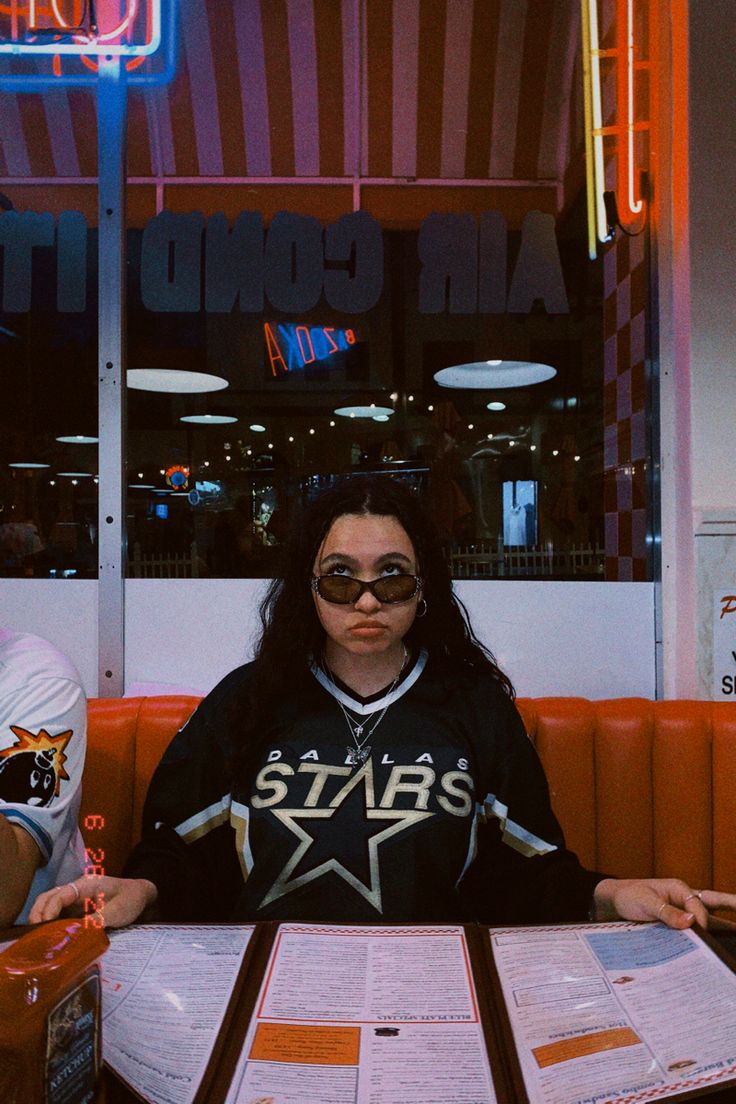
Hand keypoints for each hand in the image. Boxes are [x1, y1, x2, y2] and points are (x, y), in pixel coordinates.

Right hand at [28, 875, 157, 928]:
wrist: (142, 896)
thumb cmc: (131, 899)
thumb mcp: (118, 910)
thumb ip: (98, 919)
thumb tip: (78, 932)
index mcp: (86, 884)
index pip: (60, 894)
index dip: (49, 910)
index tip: (43, 928)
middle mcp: (77, 889)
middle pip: (49, 897)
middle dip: (38, 913)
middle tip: (34, 936)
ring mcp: (76, 898)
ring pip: (50, 904)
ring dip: (42, 919)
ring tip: (37, 939)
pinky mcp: (78, 908)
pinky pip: (59, 913)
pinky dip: (50, 923)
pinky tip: (49, 937)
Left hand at [593, 877, 735, 930]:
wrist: (610, 904)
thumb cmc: (627, 897)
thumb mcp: (645, 902)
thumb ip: (666, 913)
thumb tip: (692, 922)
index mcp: (678, 888)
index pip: (698, 906)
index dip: (701, 921)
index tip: (700, 934)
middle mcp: (683, 899)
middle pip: (713, 904)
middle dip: (732, 906)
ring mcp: (680, 913)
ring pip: (708, 918)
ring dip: (723, 926)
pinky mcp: (674, 925)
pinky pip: (694, 931)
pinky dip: (705, 938)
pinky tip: (714, 949)